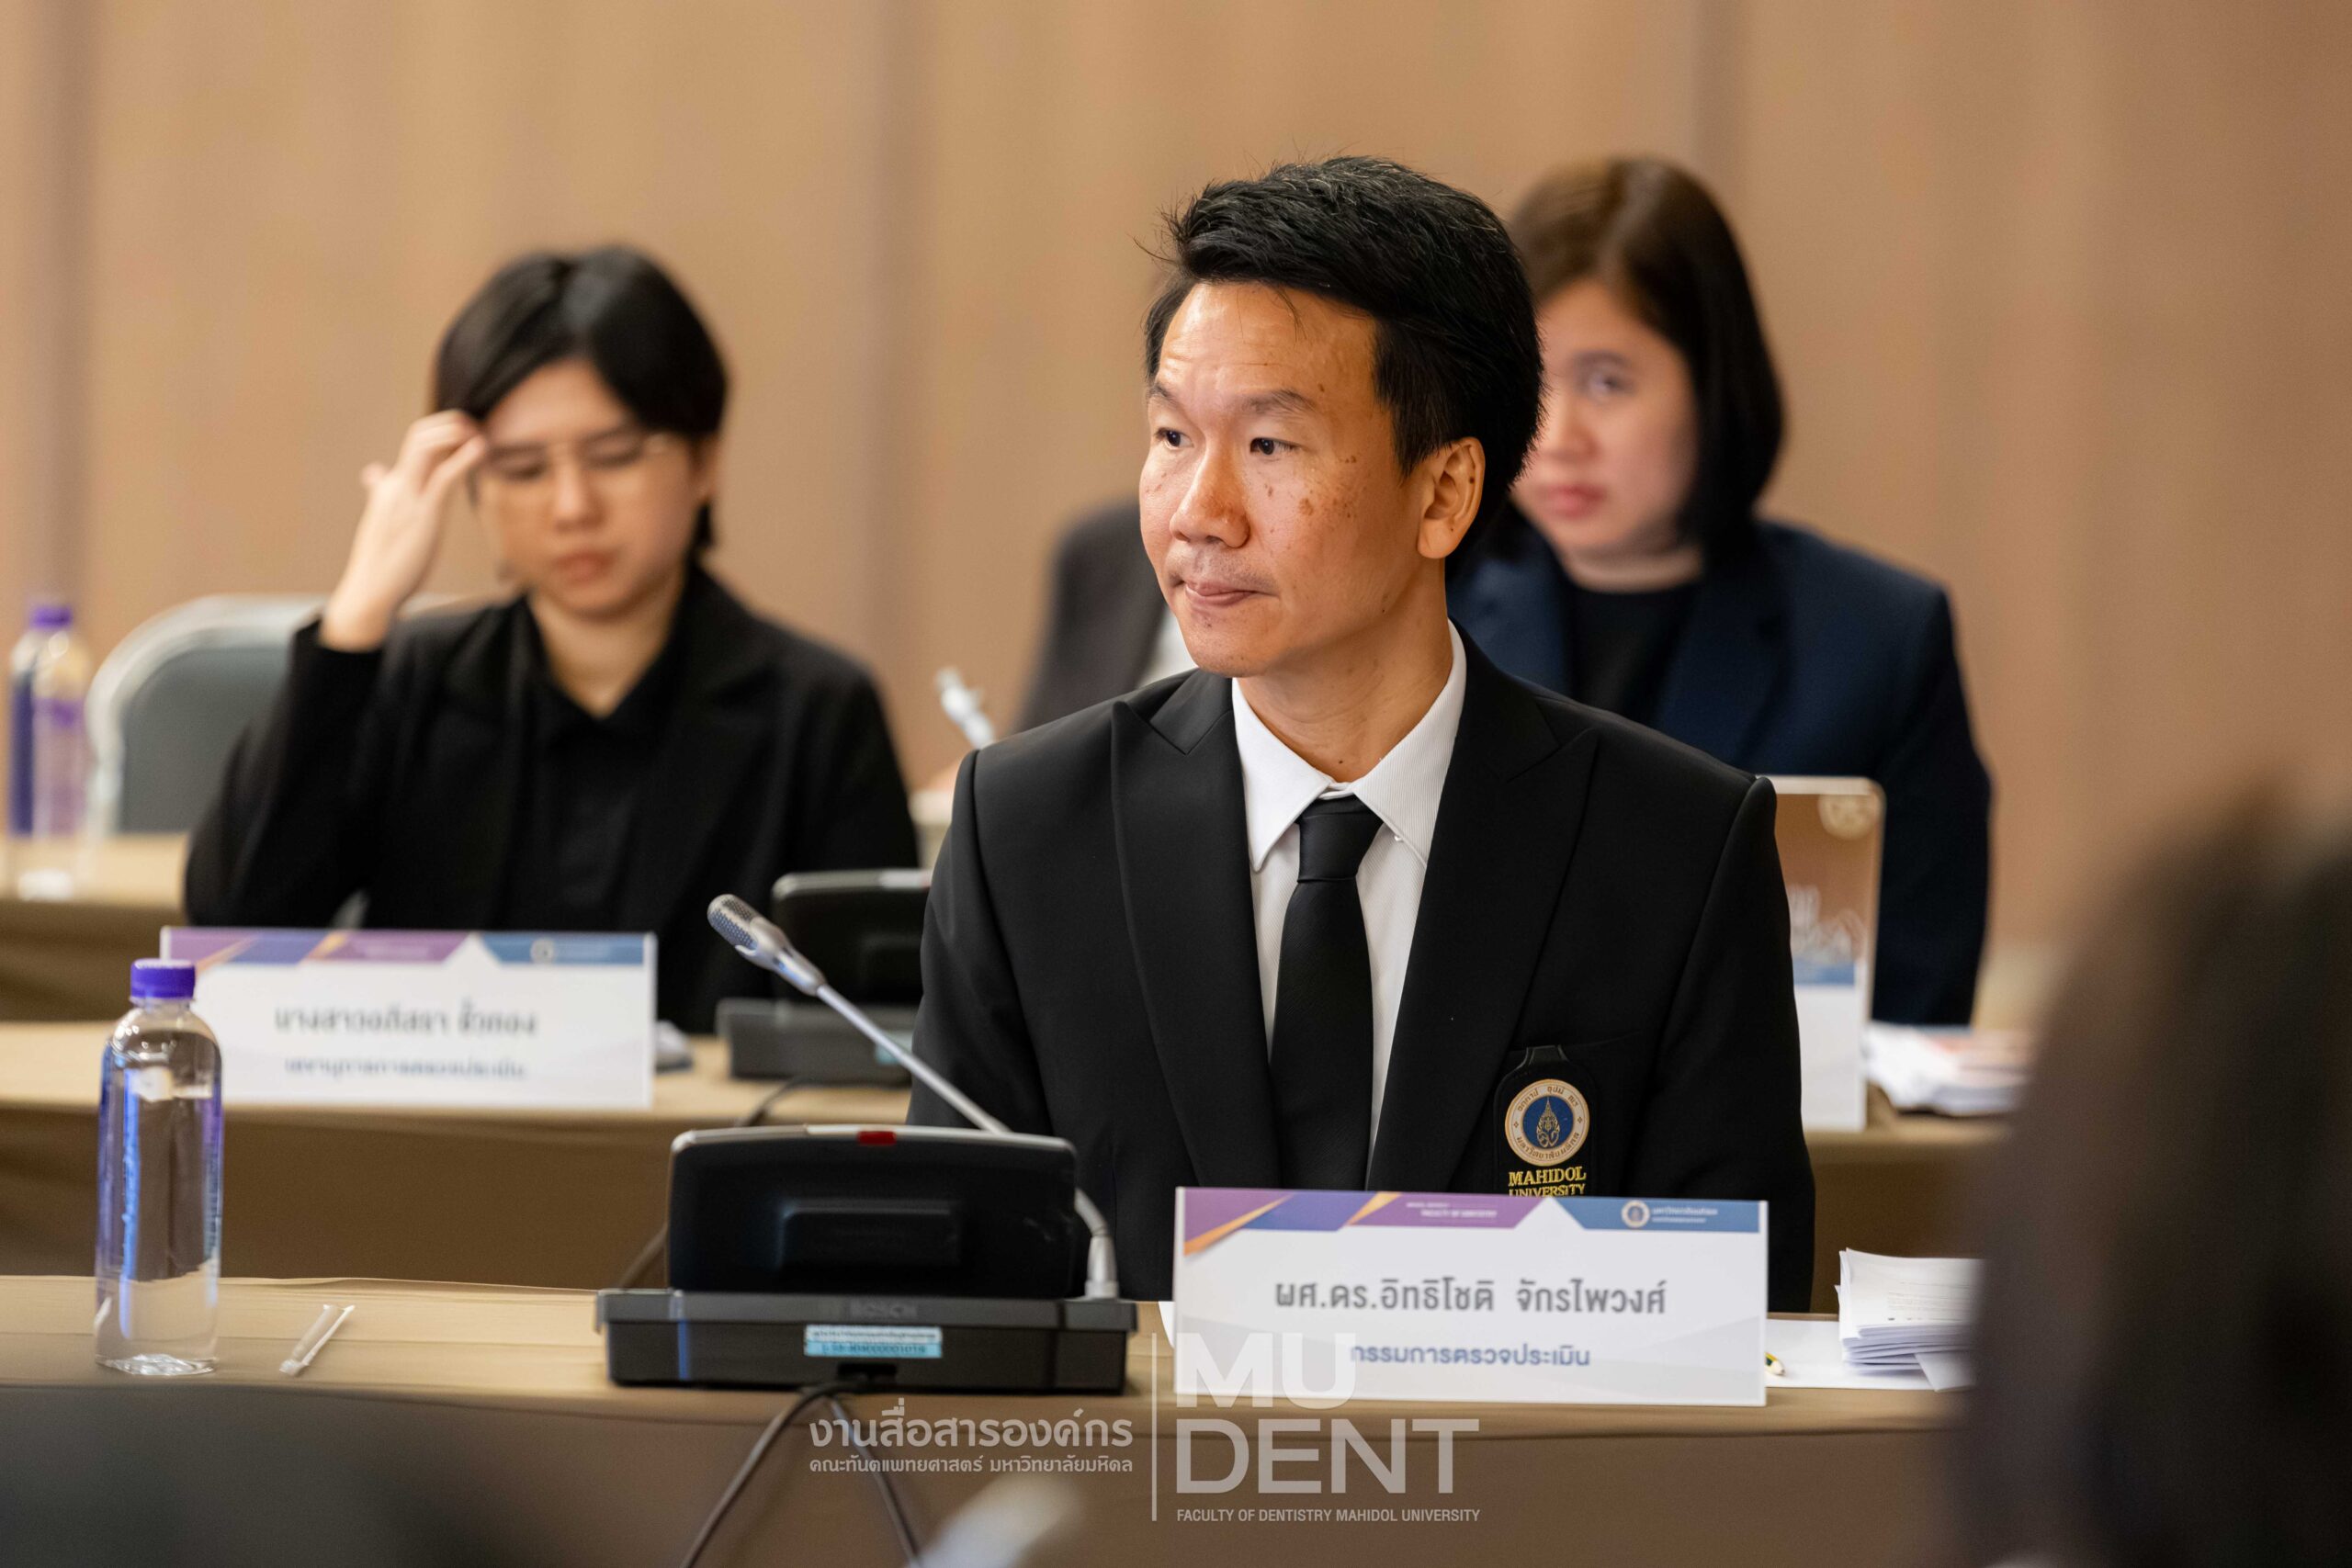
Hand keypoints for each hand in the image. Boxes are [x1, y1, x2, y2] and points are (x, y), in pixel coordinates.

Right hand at [319, 412, 487, 649]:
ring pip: (425, 446)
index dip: (441, 431)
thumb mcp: (384, 520)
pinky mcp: (422, 514)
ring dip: (454, 432)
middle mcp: (397, 484)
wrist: (370, 591)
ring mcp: (408, 497)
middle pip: (419, 435)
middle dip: (449, 423)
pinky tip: (482, 449)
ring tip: (479, 433)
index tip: (467, 435)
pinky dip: (464, 458)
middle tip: (476, 427)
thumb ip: (380, 492)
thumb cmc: (383, 561)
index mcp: (392, 486)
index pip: (414, 443)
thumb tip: (373, 473)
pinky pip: (443, 476)